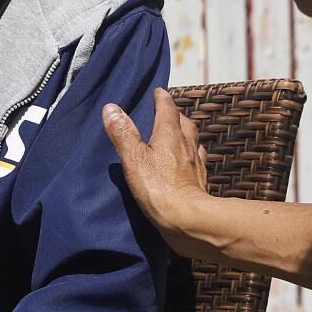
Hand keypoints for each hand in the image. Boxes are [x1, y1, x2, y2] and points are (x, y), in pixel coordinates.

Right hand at [102, 89, 222, 262]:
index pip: (168, 109)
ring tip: (179, 136)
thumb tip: (111, 108)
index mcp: (170, 135)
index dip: (162, 98)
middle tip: (168, 113)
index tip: (158, 91)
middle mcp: (187, 145)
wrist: (188, 220)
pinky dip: (191, 157)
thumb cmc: (159, 189)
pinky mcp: (201, 182)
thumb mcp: (134, 159)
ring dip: (187, 135)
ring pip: (194, 141)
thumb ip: (123, 134)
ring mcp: (196, 164)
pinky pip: (197, 162)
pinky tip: (188, 164)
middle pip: (185, 123)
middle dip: (176, 115)